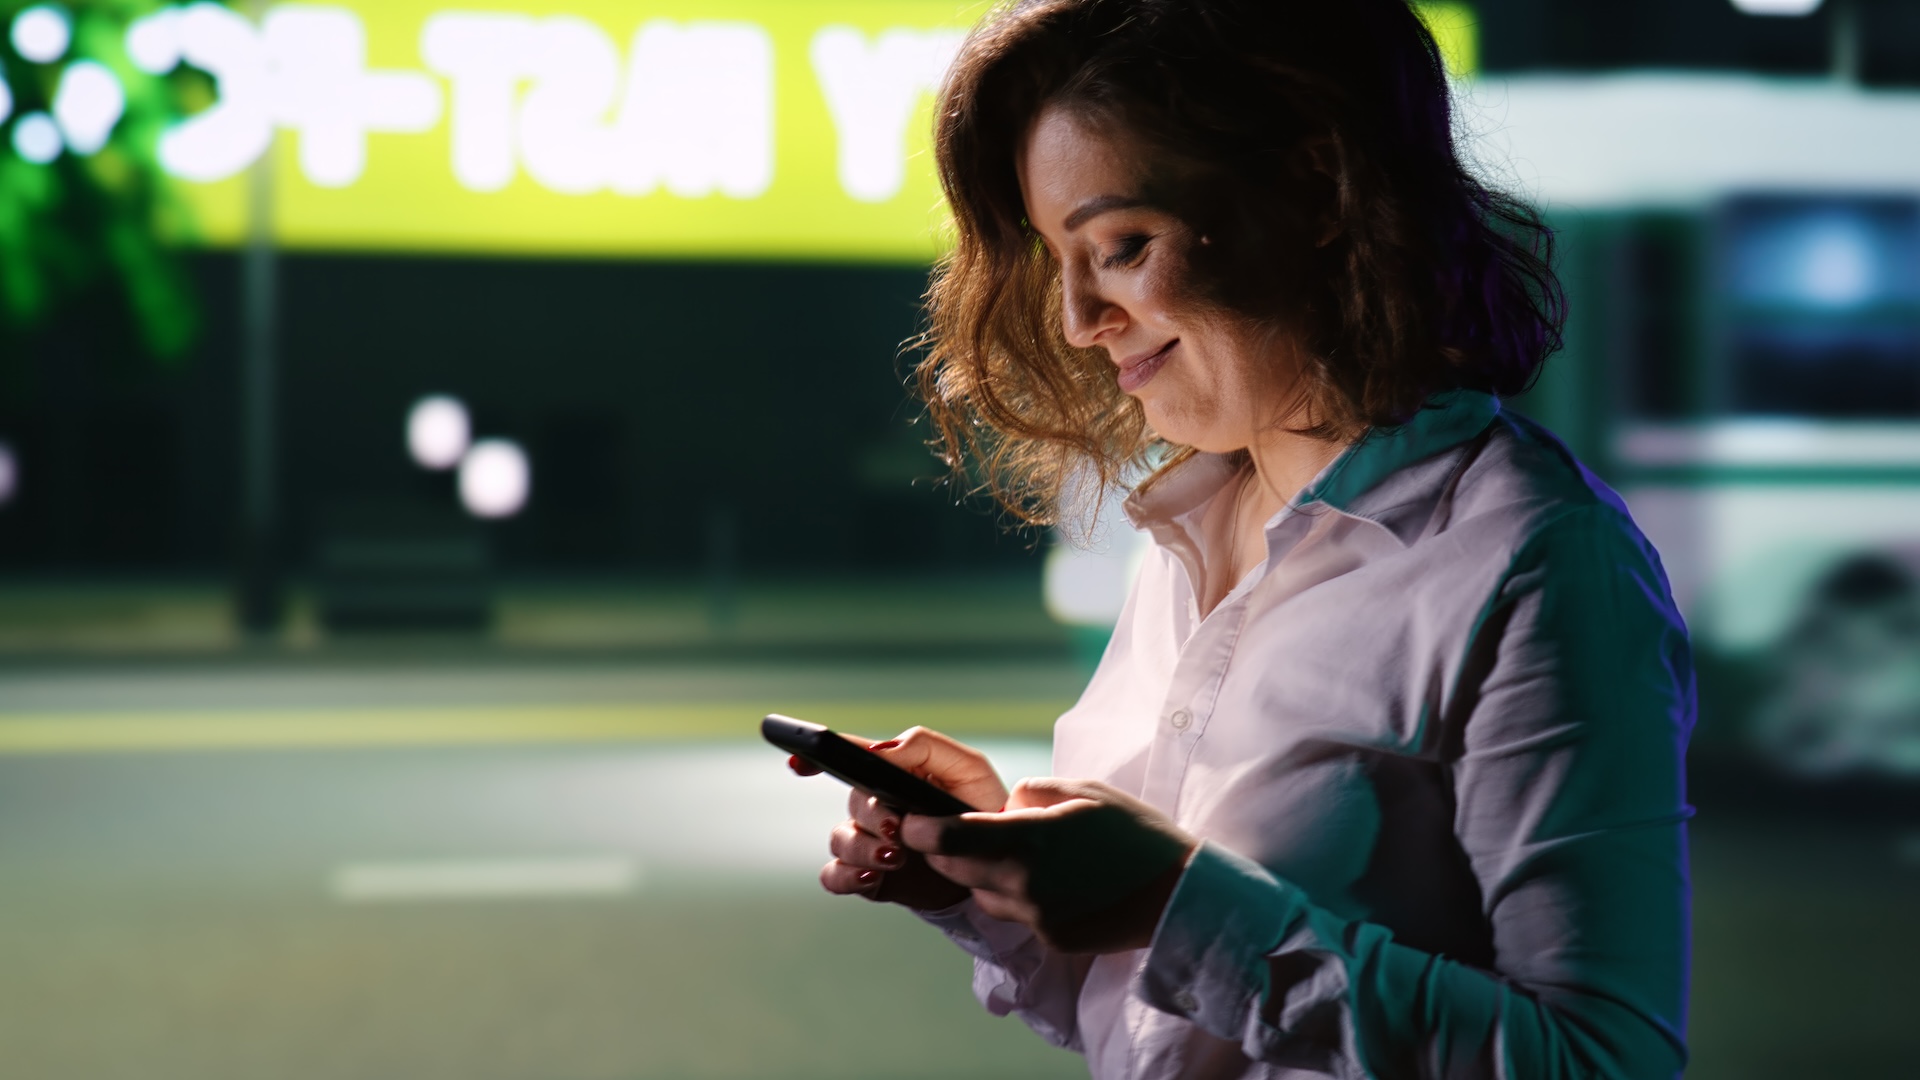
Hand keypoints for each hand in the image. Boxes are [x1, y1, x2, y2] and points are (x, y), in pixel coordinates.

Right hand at [805, 727, 1009, 910]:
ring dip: (863, 847)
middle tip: (897, 829)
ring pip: (841, 839)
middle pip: (852, 801)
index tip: (799, 764)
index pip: (847, 756)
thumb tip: (880, 751)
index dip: (814, 754)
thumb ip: (925, 748)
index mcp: (893, 773)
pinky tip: (871, 876)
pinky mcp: (869, 875)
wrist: (994, 867)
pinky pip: (835, 875)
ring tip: (896, 857)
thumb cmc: (982, 809)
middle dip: (872, 815)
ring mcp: (869, 841)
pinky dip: (846, 875)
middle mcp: (875, 805)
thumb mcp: (967, 769)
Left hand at [899, 778, 1197, 953]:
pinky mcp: (1051, 940)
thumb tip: (1001, 806)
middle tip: (954, 833)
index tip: (911, 820)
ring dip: (985, 876)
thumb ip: (1032, 794)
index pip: (950, 839)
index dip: (921, 830)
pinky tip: (1055, 883)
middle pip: (955, 871)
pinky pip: (1017, 915)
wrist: (1180, 894)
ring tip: (1023, 856)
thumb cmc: (1135, 833)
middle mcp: (1025, 883)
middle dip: (946, 852)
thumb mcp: (1085, 791)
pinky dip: (1021, 897)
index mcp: (1030, 840)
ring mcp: (1037, 917)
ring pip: (984, 895)